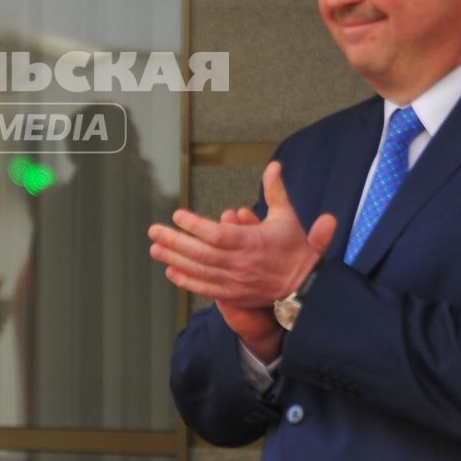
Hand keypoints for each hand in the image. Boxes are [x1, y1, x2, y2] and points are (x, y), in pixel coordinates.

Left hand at [147, 161, 336, 307]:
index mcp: (252, 243)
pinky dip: (187, 281)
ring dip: (175, 259)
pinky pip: (206, 289)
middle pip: (202, 253)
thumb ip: (276, 191)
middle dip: (175, 242)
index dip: (195, 226)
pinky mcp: (234, 295)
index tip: (178, 215)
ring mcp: (236, 281)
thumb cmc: (295, 249)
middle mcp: (241, 264)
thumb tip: (274, 166)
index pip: (218, 235)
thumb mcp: (287, 217)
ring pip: (200, 271)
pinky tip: (171, 272)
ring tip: (155, 248)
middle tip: (154, 231)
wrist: (306, 286)